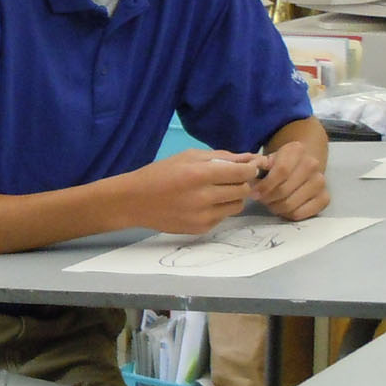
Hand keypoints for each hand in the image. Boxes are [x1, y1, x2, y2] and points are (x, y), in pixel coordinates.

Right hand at [117, 149, 261, 234]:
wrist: (134, 202)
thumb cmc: (160, 173)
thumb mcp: (188, 157)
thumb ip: (221, 157)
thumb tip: (250, 158)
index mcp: (200, 174)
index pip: (242, 173)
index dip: (250, 169)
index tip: (248, 167)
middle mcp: (204, 197)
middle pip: (243, 190)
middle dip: (241, 183)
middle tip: (230, 179)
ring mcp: (203, 216)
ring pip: (237, 206)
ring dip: (232, 197)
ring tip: (216, 192)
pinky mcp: (200, 229)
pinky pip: (223, 217)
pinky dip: (219, 209)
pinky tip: (202, 204)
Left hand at [253, 142, 329, 219]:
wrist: (301, 165)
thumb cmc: (278, 164)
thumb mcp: (266, 159)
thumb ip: (256, 165)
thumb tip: (251, 173)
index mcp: (296, 150)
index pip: (281, 171)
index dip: (265, 185)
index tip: (254, 193)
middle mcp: (312, 164)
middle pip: (284, 190)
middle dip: (267, 198)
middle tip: (261, 199)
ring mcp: (320, 182)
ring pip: (291, 205)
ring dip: (275, 207)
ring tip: (271, 202)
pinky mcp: (324, 198)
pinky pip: (300, 214)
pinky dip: (287, 214)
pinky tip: (282, 207)